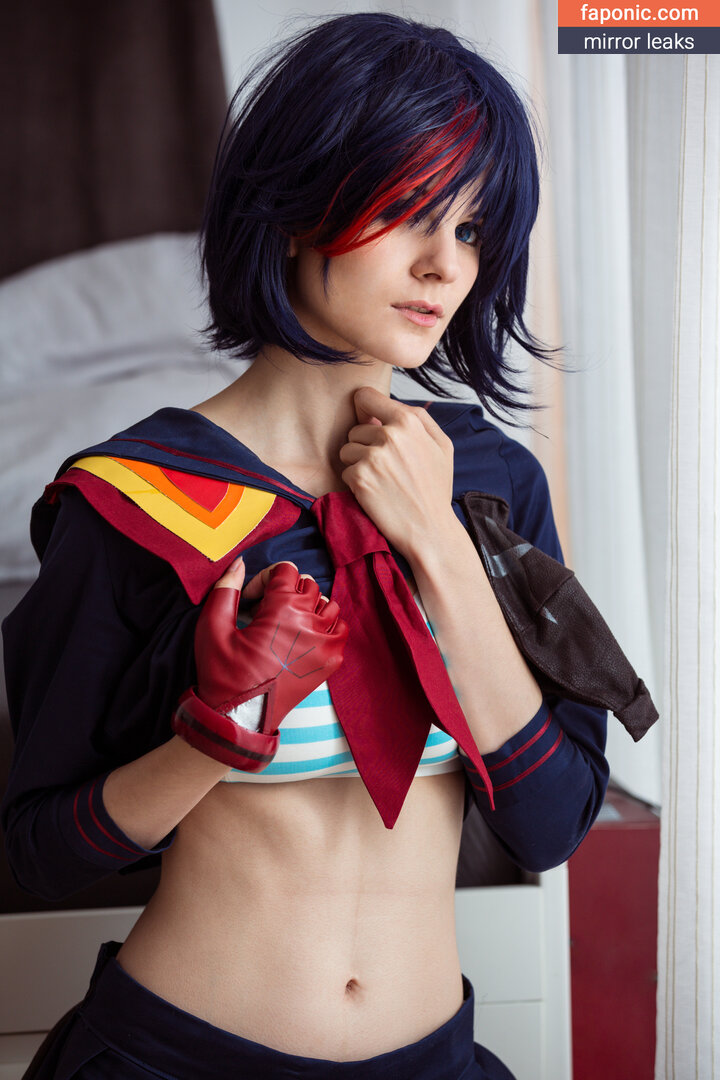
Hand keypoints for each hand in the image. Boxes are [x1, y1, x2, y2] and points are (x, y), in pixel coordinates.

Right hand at [172, 560, 346, 769]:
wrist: (239, 719)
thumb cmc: (223, 674)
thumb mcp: (212, 627)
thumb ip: (226, 589)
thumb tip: (240, 564)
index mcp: (281, 610)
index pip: (285, 570)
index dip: (264, 579)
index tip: (251, 599)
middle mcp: (309, 622)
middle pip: (307, 584)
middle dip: (285, 591)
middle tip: (264, 613)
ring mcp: (324, 644)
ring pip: (328, 604)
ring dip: (308, 606)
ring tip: (285, 624)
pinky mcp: (330, 662)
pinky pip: (340, 630)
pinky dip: (327, 626)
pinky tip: (304, 637)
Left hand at [337, 386, 455, 555]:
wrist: (430, 529)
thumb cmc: (435, 489)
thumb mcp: (442, 446)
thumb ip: (418, 419)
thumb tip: (389, 406)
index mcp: (409, 421)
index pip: (365, 396)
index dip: (364, 410)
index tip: (368, 422)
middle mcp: (390, 435)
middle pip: (355, 428)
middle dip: (364, 445)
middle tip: (385, 466)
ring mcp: (373, 456)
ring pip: (347, 449)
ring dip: (357, 463)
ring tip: (380, 479)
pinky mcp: (360, 477)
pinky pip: (345, 471)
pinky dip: (355, 483)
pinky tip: (375, 492)